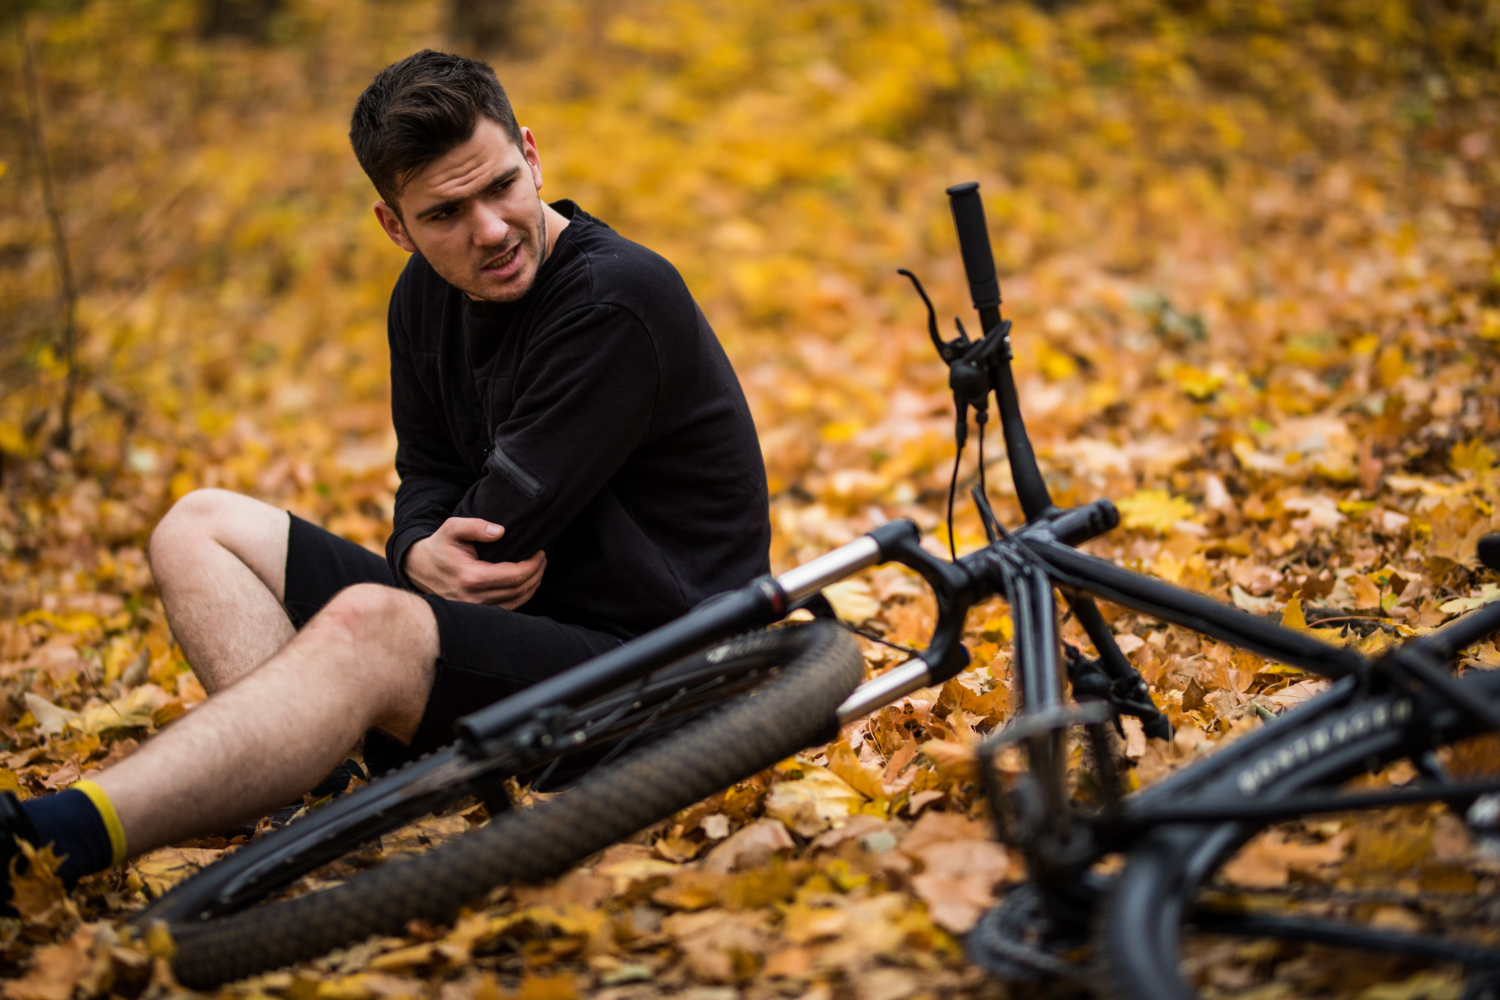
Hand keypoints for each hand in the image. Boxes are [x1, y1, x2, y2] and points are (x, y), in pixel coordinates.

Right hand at [403, 518, 545, 608]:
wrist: (418, 568)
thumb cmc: (439, 546)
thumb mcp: (453, 528)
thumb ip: (476, 526)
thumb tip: (501, 531)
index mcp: (471, 577)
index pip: (515, 576)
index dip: (533, 565)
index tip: (540, 552)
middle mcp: (474, 598)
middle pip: (519, 590)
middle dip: (536, 574)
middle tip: (542, 559)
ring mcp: (475, 608)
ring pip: (516, 602)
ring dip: (532, 585)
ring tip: (538, 569)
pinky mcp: (476, 612)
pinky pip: (507, 608)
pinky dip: (522, 596)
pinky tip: (526, 583)